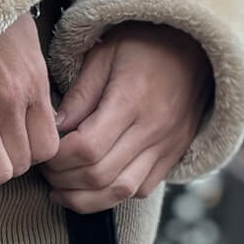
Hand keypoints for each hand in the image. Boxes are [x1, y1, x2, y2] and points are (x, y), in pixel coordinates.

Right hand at [0, 12, 60, 212]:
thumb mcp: (24, 33)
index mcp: (33, 82)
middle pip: (25, 162)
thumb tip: (38, 98)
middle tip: (2, 153)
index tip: (26, 148)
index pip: (49, 145)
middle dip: (16, 164)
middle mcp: (11, 102)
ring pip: (0, 170)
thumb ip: (34, 71)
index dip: (38, 155)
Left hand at [43, 21, 213, 213]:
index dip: (58, 159)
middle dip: (64, 180)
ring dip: (85, 199)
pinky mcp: (173, 156)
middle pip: (99, 175)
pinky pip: (140, 190)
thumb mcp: (105, 54)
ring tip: (62, 190)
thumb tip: (55, 130)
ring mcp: (166, 146)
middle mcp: (152, 128)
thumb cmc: (146, 44)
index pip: (86, 148)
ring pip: (120, 192)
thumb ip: (80, 93)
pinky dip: (112, 196)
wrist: (198, 48)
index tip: (44, 154)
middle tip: (47, 173)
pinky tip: (94, 186)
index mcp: (132, 99)